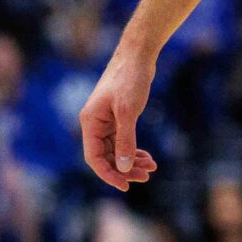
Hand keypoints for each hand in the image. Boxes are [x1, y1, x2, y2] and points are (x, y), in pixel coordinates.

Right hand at [79, 44, 162, 190]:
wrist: (138, 55)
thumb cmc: (130, 79)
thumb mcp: (128, 112)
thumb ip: (125, 140)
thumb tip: (124, 167)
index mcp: (90, 122)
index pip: (94, 158)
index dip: (108, 174)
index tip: (126, 186)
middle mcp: (95, 123)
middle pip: (106, 156)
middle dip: (125, 169)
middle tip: (146, 176)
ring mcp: (106, 120)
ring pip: (116, 150)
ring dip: (131, 161)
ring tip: (151, 167)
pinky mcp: (118, 117)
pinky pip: (122, 141)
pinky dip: (134, 150)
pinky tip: (147, 157)